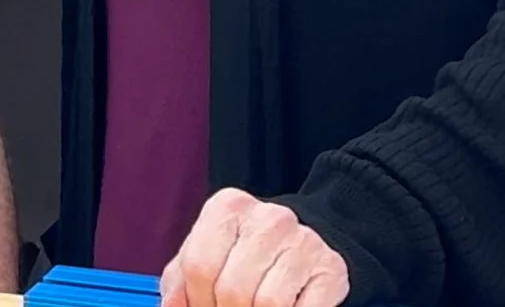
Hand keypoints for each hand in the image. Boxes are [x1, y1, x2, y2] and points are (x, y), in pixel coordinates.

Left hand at [160, 189, 347, 306]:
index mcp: (228, 207)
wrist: (303, 241)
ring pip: (267, 305)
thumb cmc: (243, 251)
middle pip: (232, 290)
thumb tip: (173, 306)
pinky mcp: (331, 267)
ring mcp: (304, 241)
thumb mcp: (206, 254)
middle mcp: (269, 218)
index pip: (199, 265)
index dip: (196, 301)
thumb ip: (181, 278)